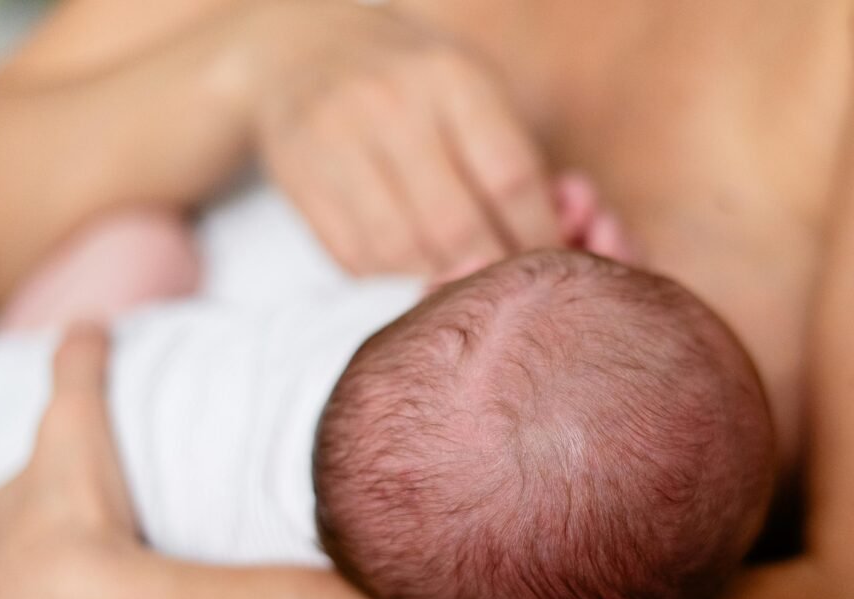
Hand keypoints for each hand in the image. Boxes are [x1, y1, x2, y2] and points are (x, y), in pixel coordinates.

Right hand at [235, 1, 558, 277]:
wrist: (299, 52)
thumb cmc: (408, 81)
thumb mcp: (467, 89)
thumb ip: (507, 156)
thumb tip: (554, 240)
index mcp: (450, 77)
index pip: (510, 178)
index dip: (537, 236)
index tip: (551, 264)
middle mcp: (390, 105)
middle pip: (456, 226)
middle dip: (488, 271)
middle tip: (503, 292)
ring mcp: (337, 143)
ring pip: (402, 251)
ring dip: (435, 279)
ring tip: (454, 279)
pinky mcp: (299, 181)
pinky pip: (355, 258)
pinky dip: (387, 276)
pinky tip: (403, 263)